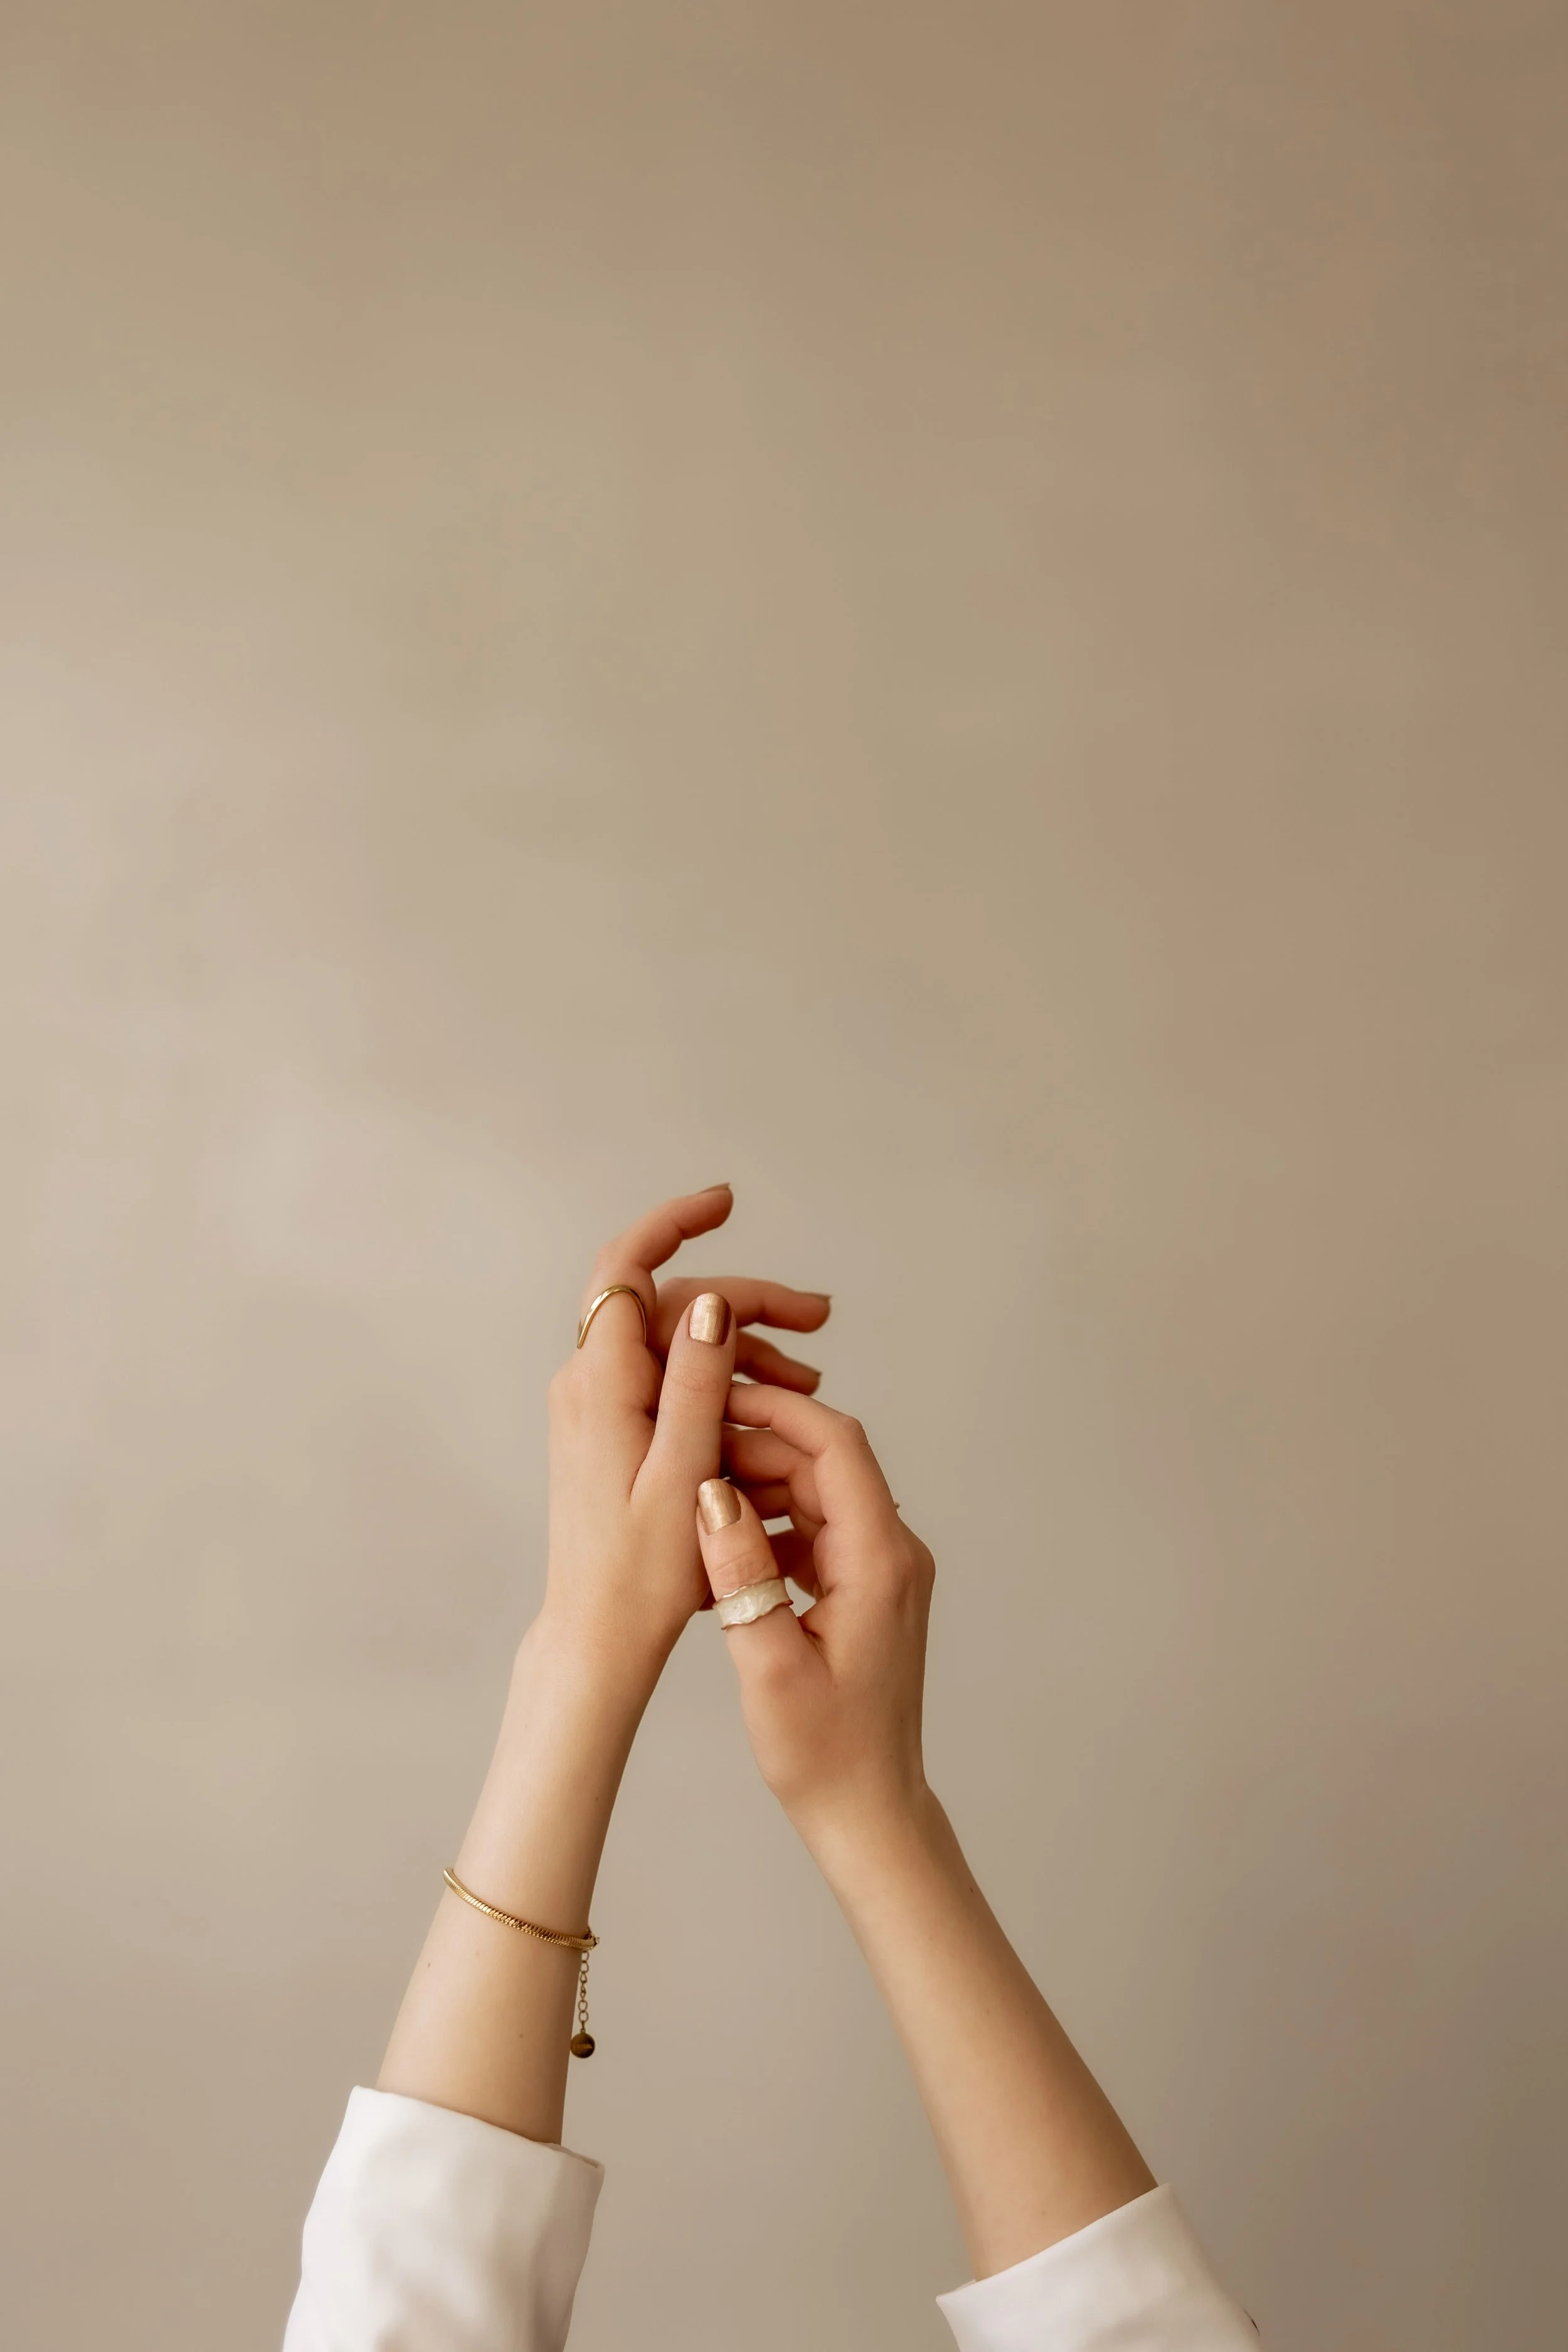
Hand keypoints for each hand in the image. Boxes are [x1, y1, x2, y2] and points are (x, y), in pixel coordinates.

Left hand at [542, 1188, 831, 1686]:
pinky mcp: (609, 1431)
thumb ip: (697, 1382)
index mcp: (602, 1383)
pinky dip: (719, 1380)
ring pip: (674, 1343)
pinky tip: (769, 1408)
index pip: (627, 1266)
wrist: (597, 1636)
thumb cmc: (643, 1573)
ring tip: (808, 1382)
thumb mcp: (687, 1471)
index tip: (726, 1202)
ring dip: (741, 1347)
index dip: (673, 1221)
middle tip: (819, 1320)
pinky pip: (667, 1380)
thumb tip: (709, 1303)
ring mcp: (596, 1406)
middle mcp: (589, 1382)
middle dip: (745, 1300)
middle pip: (669, 1304)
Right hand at [693, 1385, 935, 1849]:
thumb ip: (741, 1572)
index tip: (716, 1395)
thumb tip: (711, 1489)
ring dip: (760, 1482)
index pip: (836, 1446)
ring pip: (818, 1492)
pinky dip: (770, 1522)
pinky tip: (720, 1542)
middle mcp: (893, 1553)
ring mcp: (882, 1570)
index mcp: (880, 1561)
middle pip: (825, 1461)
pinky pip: (816, 1529)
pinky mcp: (865, 1589)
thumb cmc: (824, 1753)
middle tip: (686, 1445)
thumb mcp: (768, 1664)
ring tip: (692, 1489)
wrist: (869, 1810)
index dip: (776, 1410)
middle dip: (757, 1443)